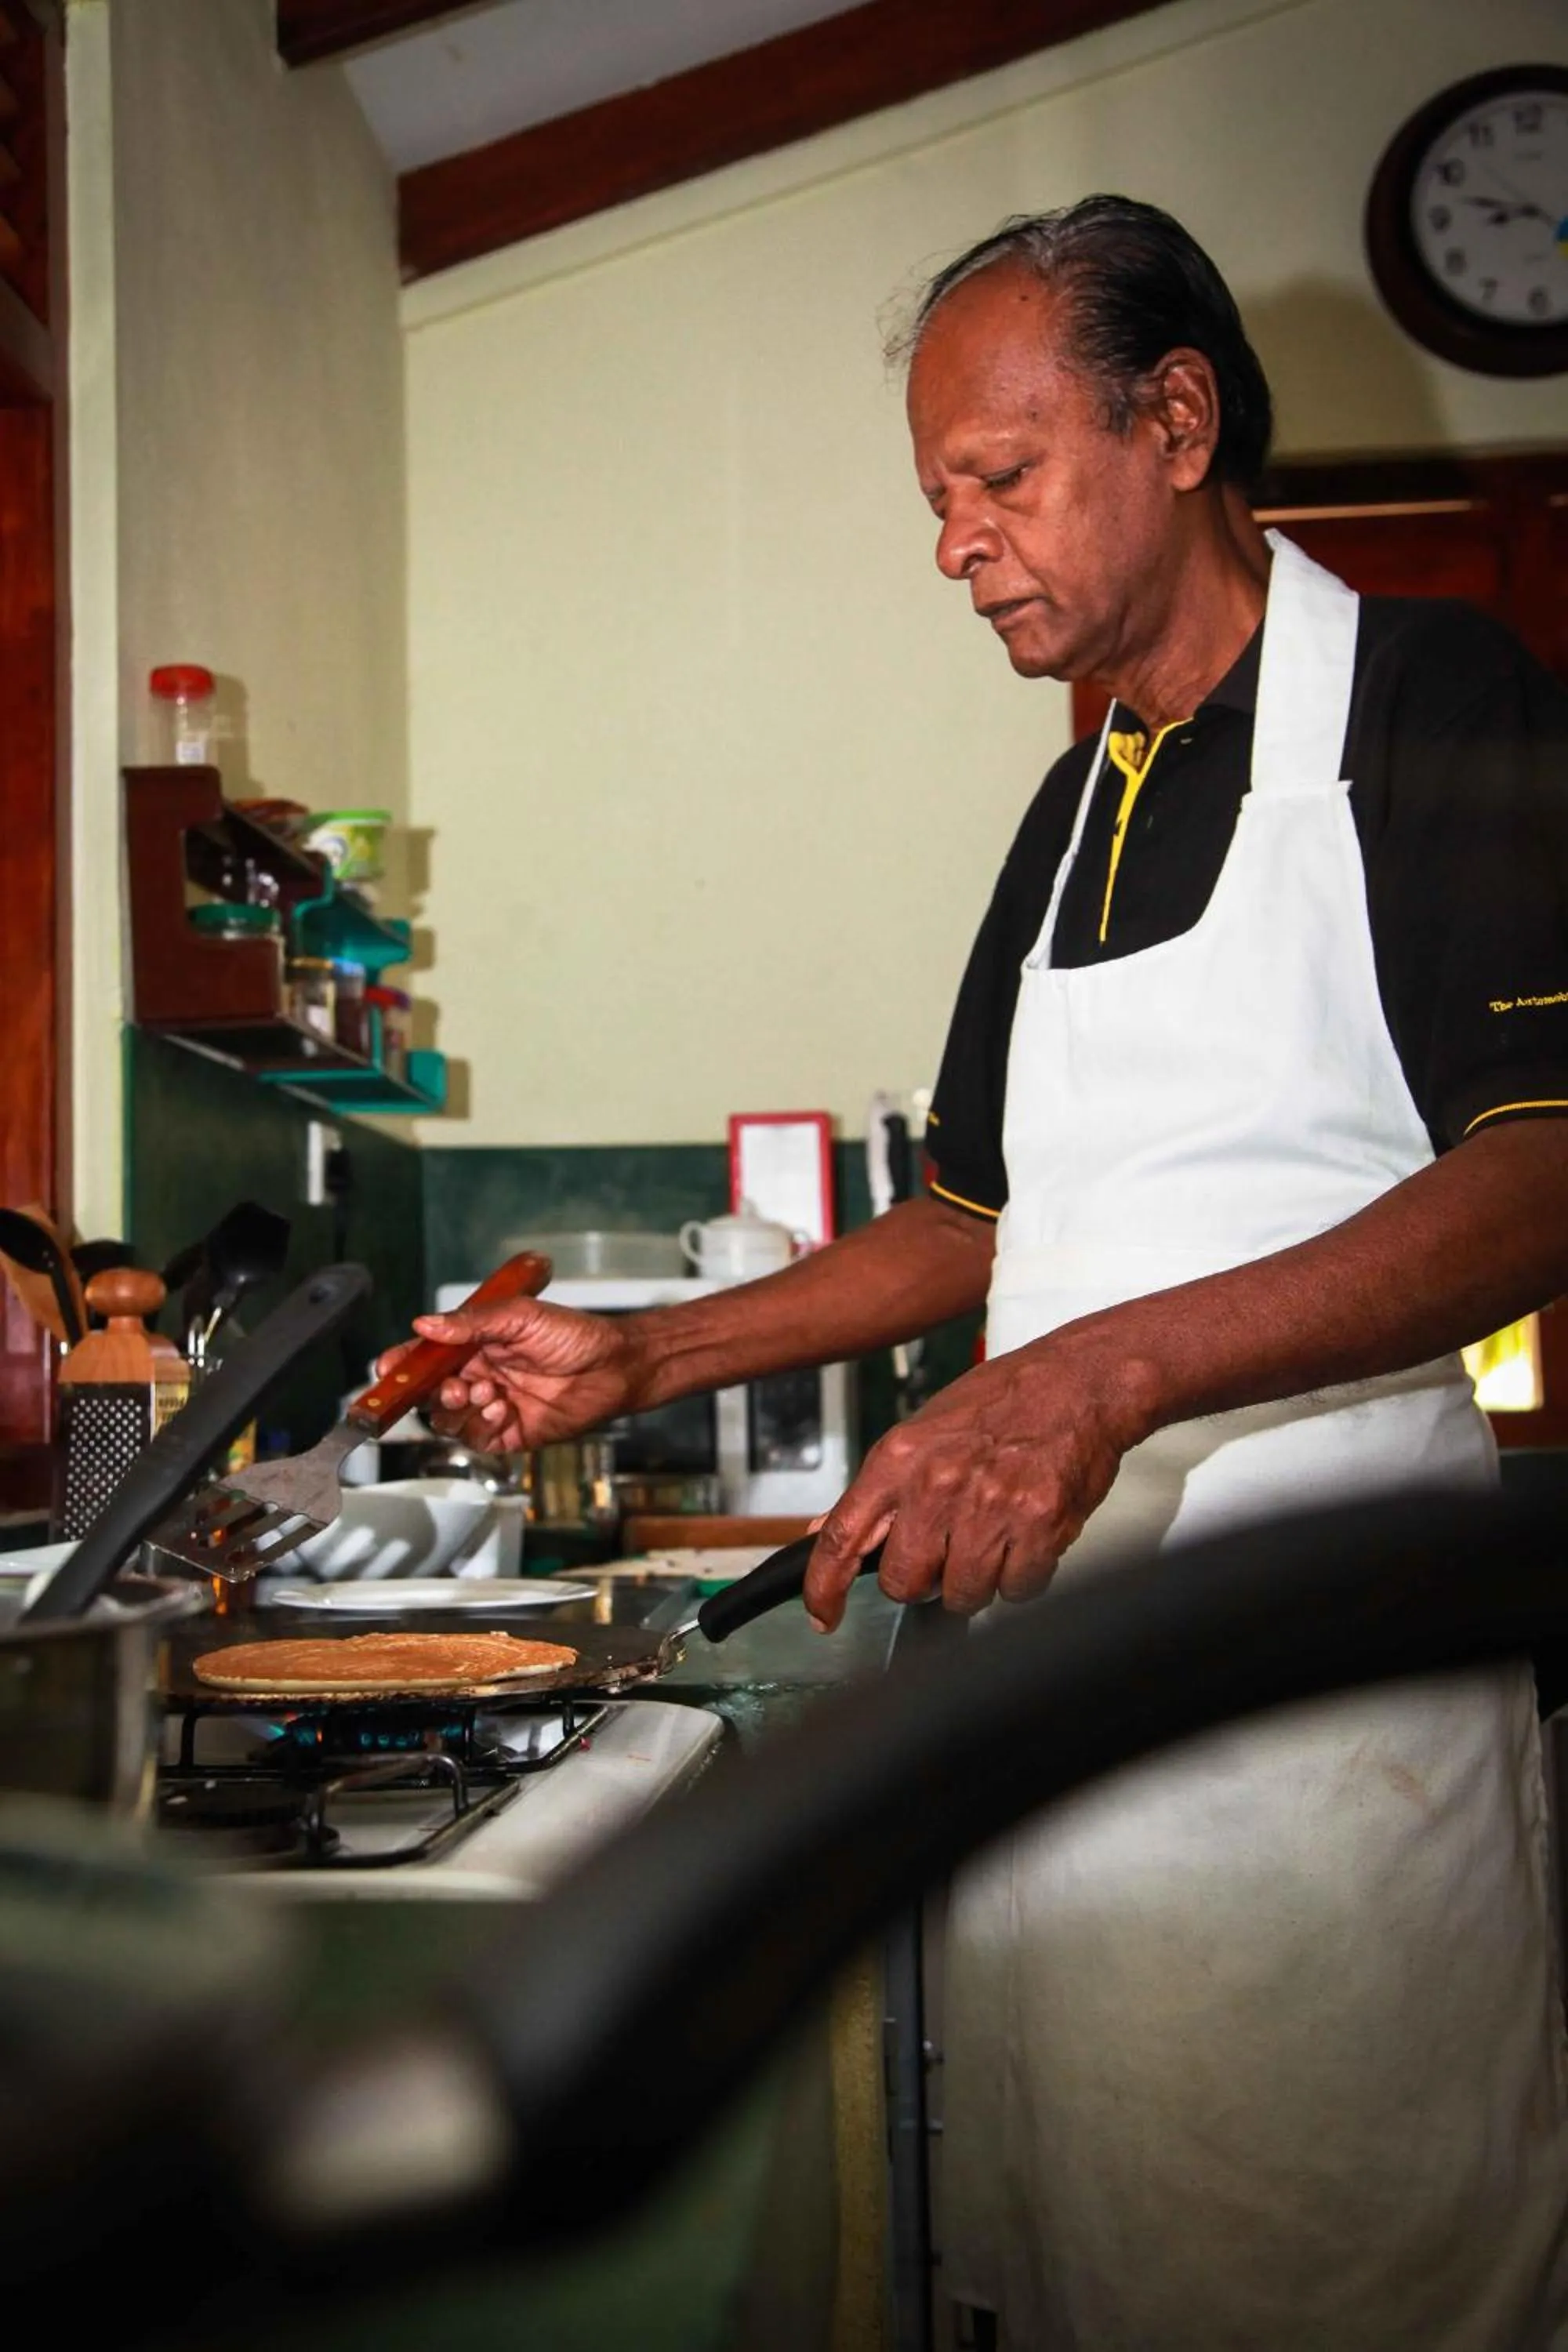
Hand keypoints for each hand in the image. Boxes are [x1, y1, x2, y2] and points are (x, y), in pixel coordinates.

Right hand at [375, 1297, 642, 1454]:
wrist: (615, 1366)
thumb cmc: (573, 1335)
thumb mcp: (520, 1317)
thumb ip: (471, 1322)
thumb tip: (425, 1323)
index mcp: (474, 1346)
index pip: (425, 1357)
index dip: (402, 1365)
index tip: (386, 1369)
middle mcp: (477, 1377)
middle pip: (430, 1394)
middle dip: (432, 1392)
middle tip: (455, 1386)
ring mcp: (491, 1407)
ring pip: (449, 1419)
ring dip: (458, 1408)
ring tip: (486, 1392)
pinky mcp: (510, 1434)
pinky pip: (478, 1439)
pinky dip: (482, 1426)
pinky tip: (502, 1409)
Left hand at [802, 1330, 1154, 1630]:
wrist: (1080, 1381)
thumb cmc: (1006, 1400)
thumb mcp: (924, 1429)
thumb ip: (879, 1488)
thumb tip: (828, 1530)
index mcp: (900, 1458)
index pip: (843, 1537)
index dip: (824, 1588)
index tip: (824, 1616)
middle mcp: (938, 1483)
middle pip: (904, 1584)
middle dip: (923, 1582)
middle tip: (947, 1551)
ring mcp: (990, 1506)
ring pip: (963, 1595)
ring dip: (977, 1580)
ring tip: (994, 1535)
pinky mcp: (1039, 1524)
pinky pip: (1017, 1589)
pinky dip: (1022, 1577)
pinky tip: (1026, 1539)